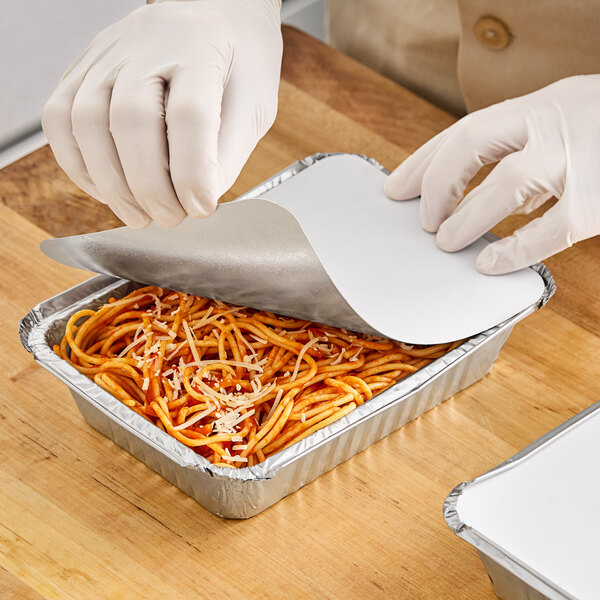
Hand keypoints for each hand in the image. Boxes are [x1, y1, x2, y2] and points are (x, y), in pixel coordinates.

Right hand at [42, 0, 281, 227]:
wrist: (216, 10)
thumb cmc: (240, 59)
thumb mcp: (254, 104)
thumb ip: (229, 152)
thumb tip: (197, 199)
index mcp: (200, 48)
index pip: (189, 115)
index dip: (192, 171)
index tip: (201, 208)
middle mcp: (147, 43)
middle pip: (130, 118)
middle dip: (148, 186)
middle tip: (170, 218)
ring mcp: (107, 53)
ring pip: (85, 120)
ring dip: (110, 183)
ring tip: (139, 214)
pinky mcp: (83, 67)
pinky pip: (59, 117)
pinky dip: (77, 163)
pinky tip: (107, 188)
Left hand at [384, 75, 599, 273]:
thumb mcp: (562, 130)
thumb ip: (518, 157)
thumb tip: (465, 198)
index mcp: (541, 106)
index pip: (464, 130)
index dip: (423, 161)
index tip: (395, 188)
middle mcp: (556, 122)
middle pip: (473, 142)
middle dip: (437, 183)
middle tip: (422, 220)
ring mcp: (581, 159)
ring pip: (508, 183)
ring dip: (468, 216)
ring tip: (446, 241)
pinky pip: (551, 229)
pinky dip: (514, 250)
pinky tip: (490, 264)